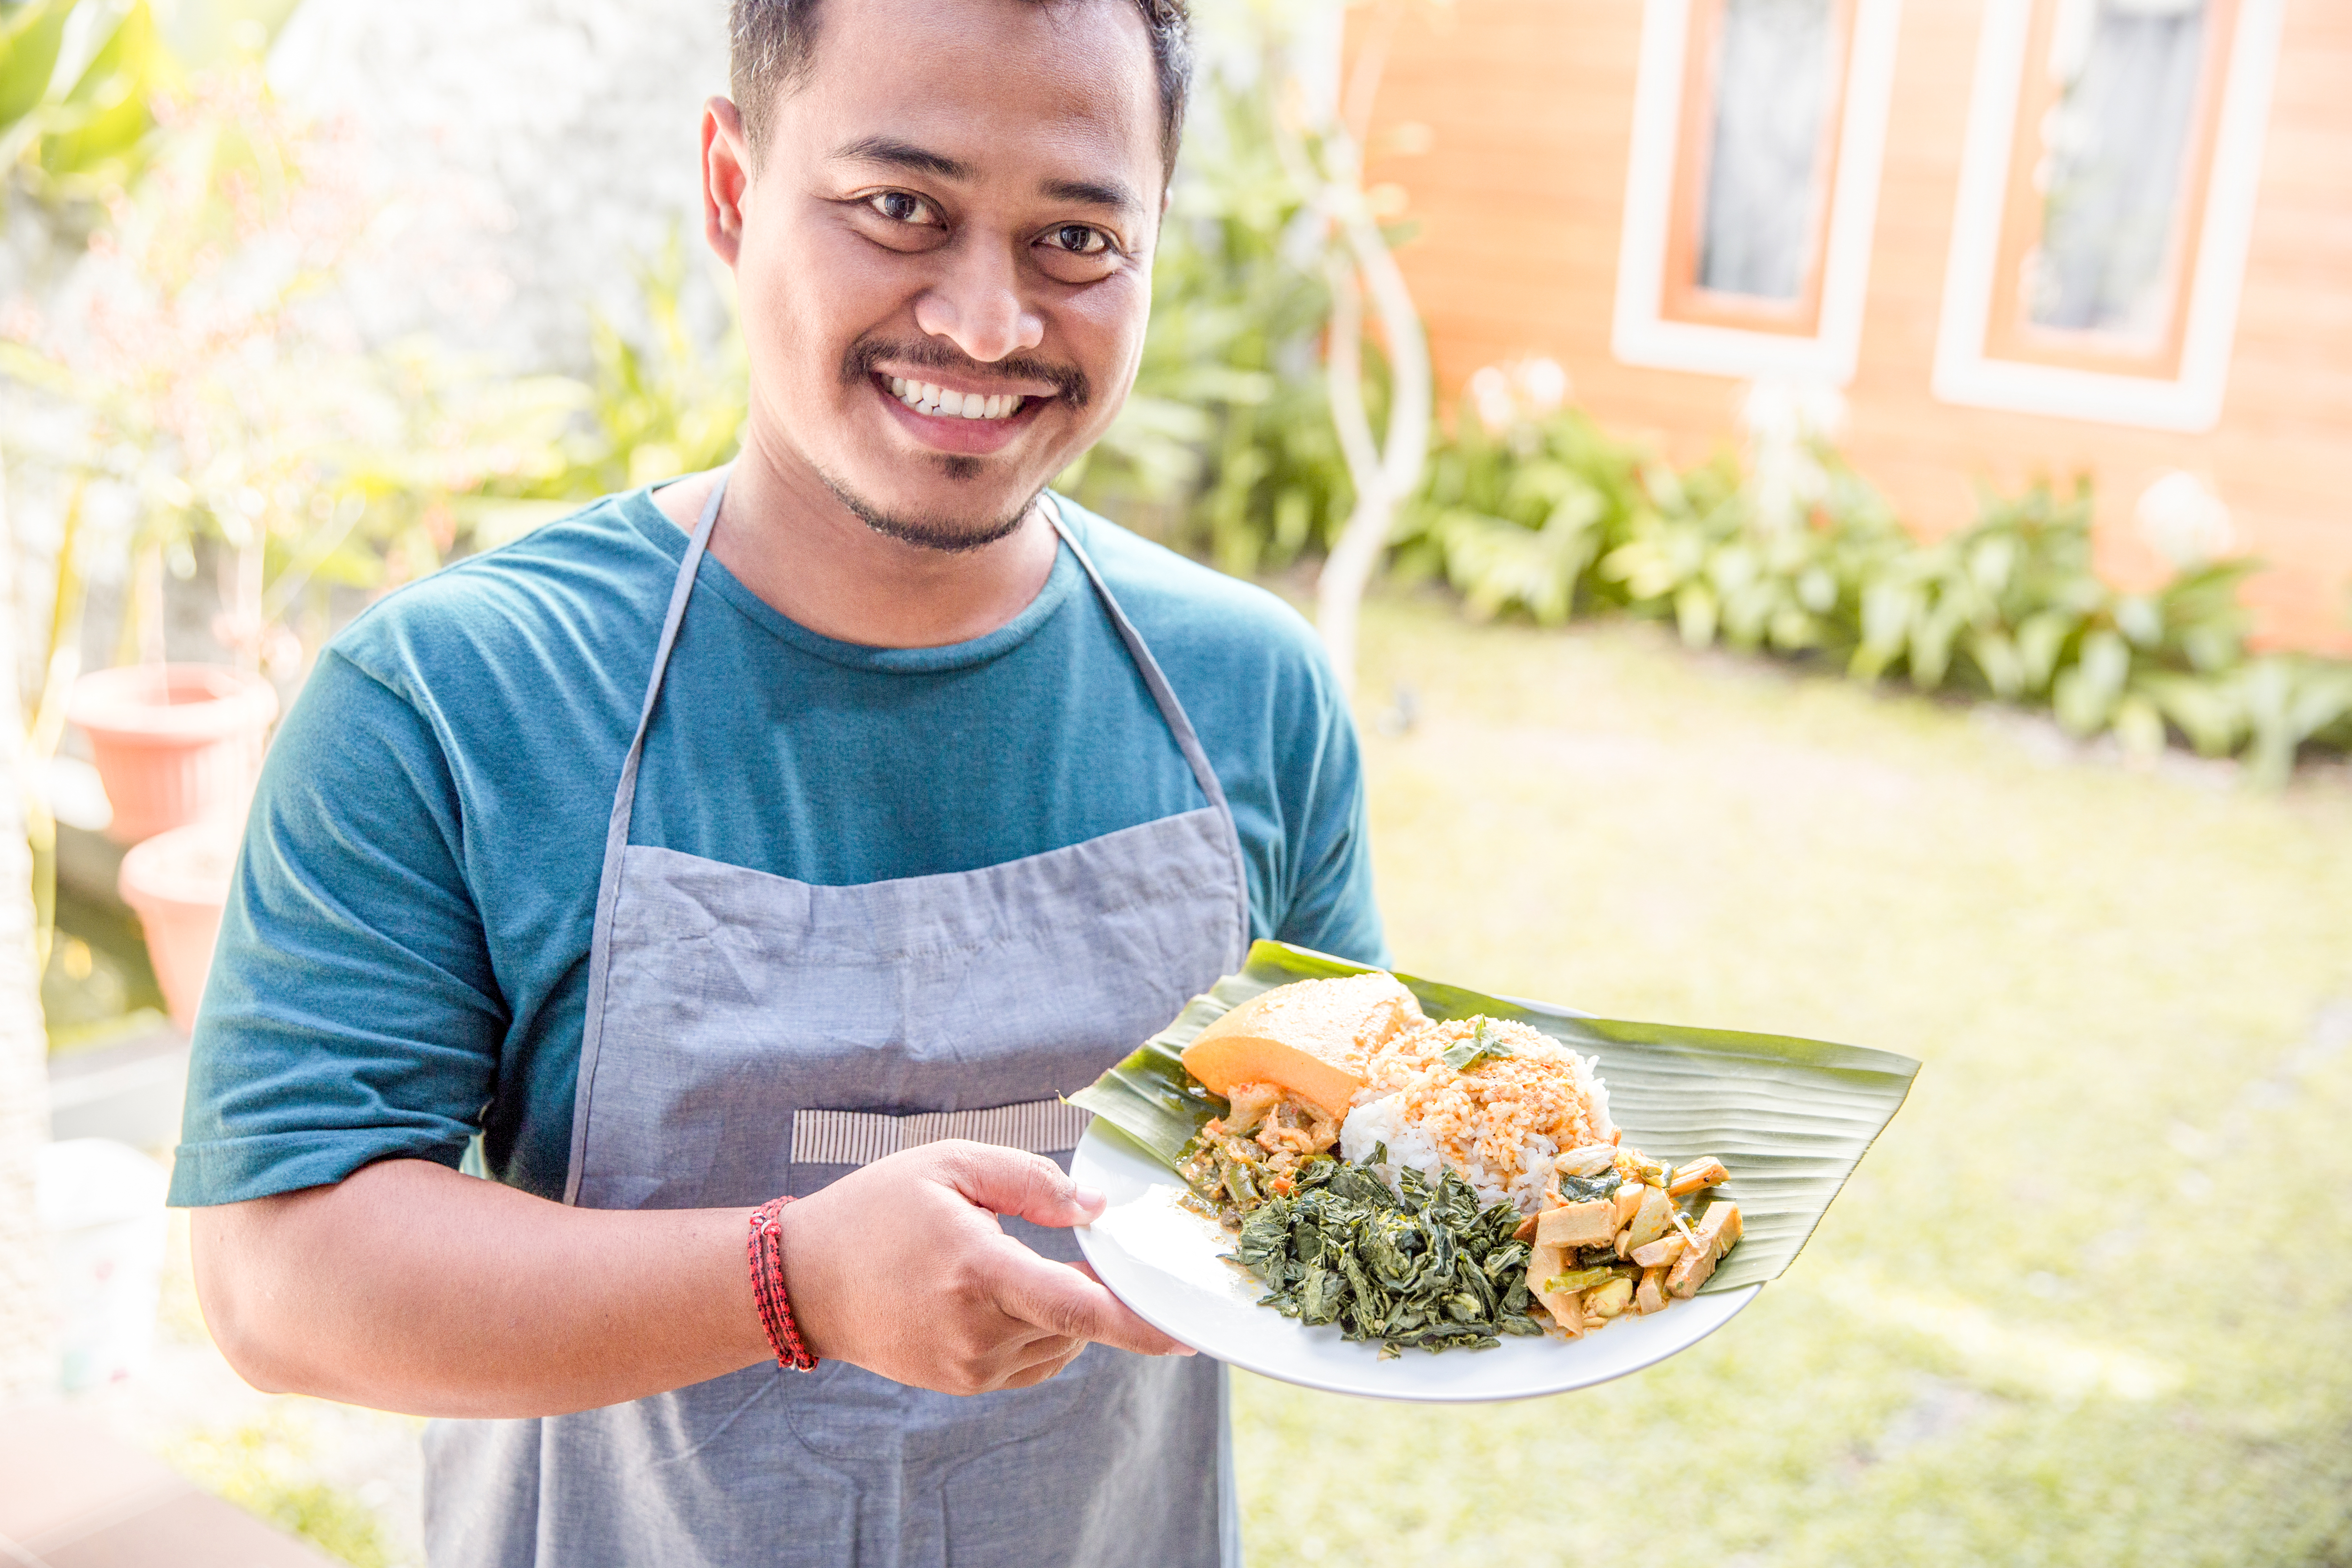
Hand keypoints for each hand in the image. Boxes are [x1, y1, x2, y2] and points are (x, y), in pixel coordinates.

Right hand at [775, 1139, 1193, 1394]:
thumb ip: (1030, 1180)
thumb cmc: (877, 1210)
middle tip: (1086, 1247)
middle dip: (1099, 1290)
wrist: (804, 1281)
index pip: (1080, 1310)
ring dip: (1064, 1308)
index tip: (1190, 1327)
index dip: (1141, 1323)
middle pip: (1078, 1323)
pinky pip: (1034, 1359)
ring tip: (1010, 1261)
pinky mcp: (963, 1383)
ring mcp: (969, 1367)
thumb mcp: (950, 1164)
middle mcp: (977, 1332)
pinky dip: (1042, 1328)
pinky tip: (1005, 1292)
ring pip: (1061, 1344)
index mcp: (978, 1272)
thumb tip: (1096, 1209)